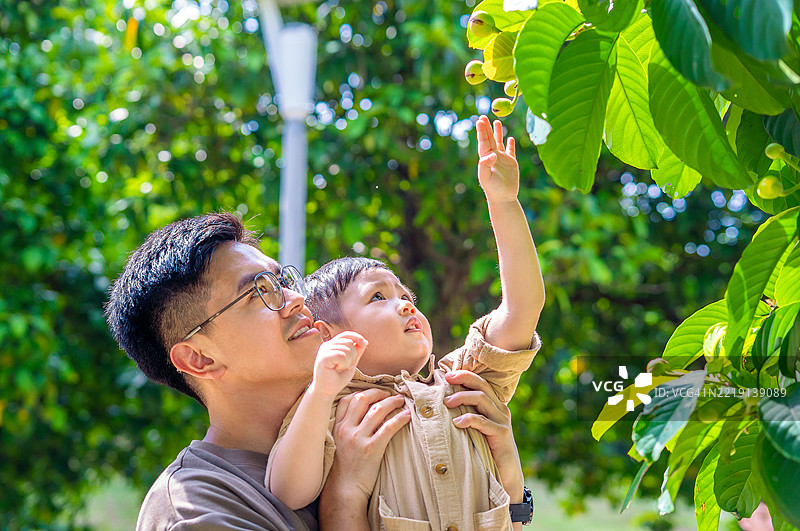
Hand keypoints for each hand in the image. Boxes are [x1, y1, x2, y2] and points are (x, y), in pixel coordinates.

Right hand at [309, 331, 366, 398]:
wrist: (326, 391)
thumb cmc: (337, 378)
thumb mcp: (350, 363)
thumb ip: (356, 352)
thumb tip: (364, 341)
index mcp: (332, 345)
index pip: (346, 334)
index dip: (356, 336)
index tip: (364, 343)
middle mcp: (327, 345)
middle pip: (349, 342)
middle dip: (353, 356)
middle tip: (344, 367)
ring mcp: (324, 351)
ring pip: (346, 349)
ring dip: (348, 362)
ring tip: (340, 369)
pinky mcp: (323, 357)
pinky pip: (341, 355)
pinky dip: (343, 364)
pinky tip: (336, 370)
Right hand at [318, 389, 409, 529]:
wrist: (343, 492)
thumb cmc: (343, 470)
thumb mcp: (338, 445)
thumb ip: (345, 430)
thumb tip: (361, 418)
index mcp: (337, 427)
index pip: (347, 400)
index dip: (362, 392)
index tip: (374, 393)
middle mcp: (346, 429)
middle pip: (362, 399)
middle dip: (378, 393)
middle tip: (389, 393)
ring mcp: (358, 438)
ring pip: (377, 410)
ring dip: (392, 402)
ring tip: (401, 400)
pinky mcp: (371, 448)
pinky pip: (388, 427)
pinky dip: (400, 418)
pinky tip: (407, 415)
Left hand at [444, 370, 524, 502]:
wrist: (506, 476)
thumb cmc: (487, 452)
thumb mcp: (477, 431)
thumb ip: (467, 416)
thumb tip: (444, 404)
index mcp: (495, 406)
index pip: (481, 383)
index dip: (465, 375)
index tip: (447, 374)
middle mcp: (500, 410)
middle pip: (482, 386)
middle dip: (463, 379)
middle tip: (446, 380)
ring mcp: (502, 421)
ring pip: (482, 400)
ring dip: (462, 397)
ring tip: (446, 402)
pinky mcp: (502, 435)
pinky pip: (484, 422)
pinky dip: (469, 419)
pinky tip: (456, 422)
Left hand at [476, 115, 519, 203]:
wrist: (503, 198)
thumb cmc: (493, 189)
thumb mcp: (486, 178)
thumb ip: (485, 165)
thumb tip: (491, 154)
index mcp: (486, 158)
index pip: (483, 142)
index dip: (482, 131)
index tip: (479, 121)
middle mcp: (493, 157)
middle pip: (489, 139)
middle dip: (486, 128)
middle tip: (483, 116)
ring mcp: (502, 159)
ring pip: (499, 142)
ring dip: (497, 132)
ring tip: (496, 122)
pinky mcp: (511, 163)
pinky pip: (510, 151)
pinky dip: (510, 144)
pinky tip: (510, 138)